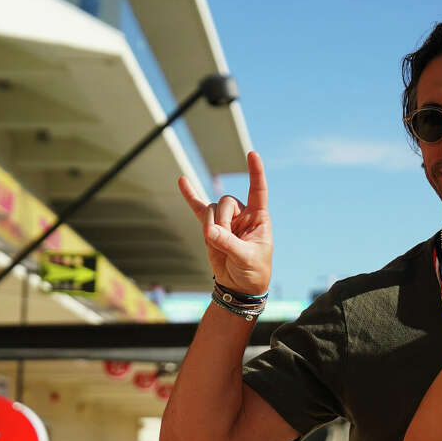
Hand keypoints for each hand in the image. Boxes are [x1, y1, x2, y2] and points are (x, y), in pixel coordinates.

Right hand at [177, 151, 272, 294]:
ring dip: (211, 226)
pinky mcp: (210, 227)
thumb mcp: (247, 258)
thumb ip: (229, 244)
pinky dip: (190, 196)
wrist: (239, 286)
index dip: (256, 173)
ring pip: (211, 209)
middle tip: (223, 240)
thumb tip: (209, 231)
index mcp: (258, 218)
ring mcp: (225, 220)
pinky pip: (198, 209)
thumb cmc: (253, 271)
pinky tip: (182, 181)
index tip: (252, 154)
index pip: (258, 190)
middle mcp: (242, 215)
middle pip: (226, 201)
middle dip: (221, 220)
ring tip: (216, 244)